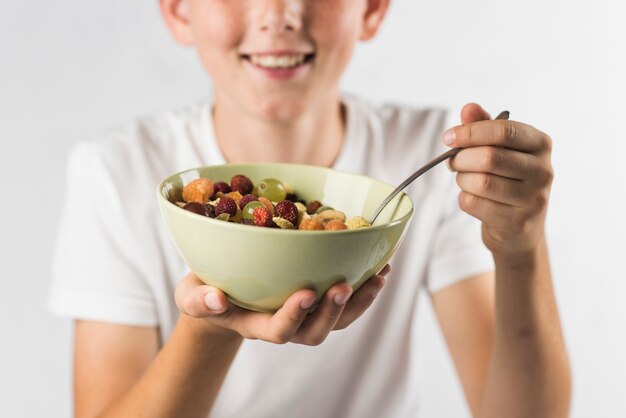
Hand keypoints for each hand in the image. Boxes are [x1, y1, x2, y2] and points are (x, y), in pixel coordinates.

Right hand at [175, 265, 389, 345]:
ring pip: (339, 320)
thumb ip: (199, 300)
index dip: (294, 316)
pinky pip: (346, 302)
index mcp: (257, 325)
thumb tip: (215, 299)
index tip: (305, 293)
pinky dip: (364, 286)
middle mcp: (286, 324)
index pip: (279, 331)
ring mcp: (305, 315)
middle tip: (344, 285)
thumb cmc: (206, 293)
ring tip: (379, 276)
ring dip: (360, 301)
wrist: (222, 294)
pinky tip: (380, 266)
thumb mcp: (191, 295)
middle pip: (316, 332)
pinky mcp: (317, 301)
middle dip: (333, 311)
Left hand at [445, 103, 553, 254]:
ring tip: (464, 180)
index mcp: (540, 144)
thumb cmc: (507, 180)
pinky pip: (475, 204)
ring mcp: (533, 199)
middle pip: (489, 157)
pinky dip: (464, 199)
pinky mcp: (517, 222)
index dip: (471, 132)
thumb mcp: (500, 149)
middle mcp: (543, 170)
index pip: (504, 131)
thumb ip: (484, 126)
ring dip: (462, 180)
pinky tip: (472, 198)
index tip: (448, 137)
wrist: (520, 228)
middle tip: (453, 162)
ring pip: (481, 182)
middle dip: (461, 159)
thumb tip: (468, 108)